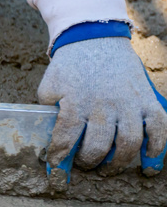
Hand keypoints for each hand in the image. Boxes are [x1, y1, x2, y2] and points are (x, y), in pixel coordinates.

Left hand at [38, 37, 166, 179]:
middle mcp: (103, 105)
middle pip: (98, 145)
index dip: (60, 155)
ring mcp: (128, 103)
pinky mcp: (147, 99)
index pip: (65, 137)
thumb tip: (52, 137)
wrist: (96, 38)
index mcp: (76, 102)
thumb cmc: (70, 66)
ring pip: (128, 142)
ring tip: (109, 169)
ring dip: (118, 162)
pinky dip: (156, 147)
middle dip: (89, 162)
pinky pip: (158, 128)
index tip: (56, 164)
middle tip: (86, 165)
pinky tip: (147, 159)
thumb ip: (50, 111)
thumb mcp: (51, 86)